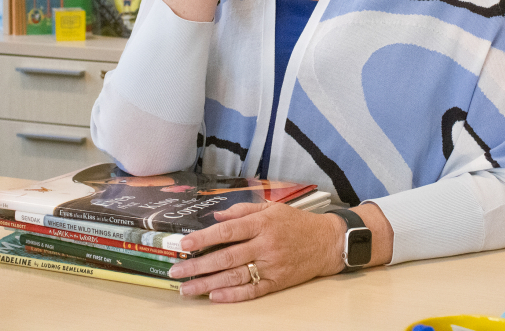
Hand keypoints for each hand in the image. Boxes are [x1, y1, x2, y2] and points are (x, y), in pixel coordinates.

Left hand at [169, 202, 343, 301]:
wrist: (327, 242)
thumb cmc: (297, 223)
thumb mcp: (271, 208)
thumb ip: (242, 210)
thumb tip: (216, 216)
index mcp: (262, 224)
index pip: (227, 232)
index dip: (203, 239)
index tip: (184, 245)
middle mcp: (265, 245)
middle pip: (226, 257)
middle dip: (198, 266)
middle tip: (176, 272)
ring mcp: (271, 265)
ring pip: (234, 277)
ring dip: (208, 284)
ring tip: (188, 289)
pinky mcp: (277, 282)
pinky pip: (252, 290)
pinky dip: (232, 295)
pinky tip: (214, 296)